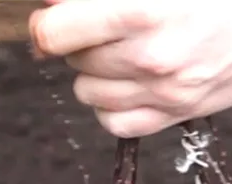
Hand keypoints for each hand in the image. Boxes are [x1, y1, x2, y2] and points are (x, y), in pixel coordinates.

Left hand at [29, 0, 231, 137]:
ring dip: (96, 72)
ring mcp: (167, 91)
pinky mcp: (184, 111)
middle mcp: (151, 57)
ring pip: (90, 94)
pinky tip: (130, 81)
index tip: (54, 17)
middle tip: (107, 21)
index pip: (54, 33)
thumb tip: (57, 6)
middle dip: (81, 40)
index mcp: (142, 11)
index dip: (47, 23)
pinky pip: (119, 124)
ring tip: (124, 48)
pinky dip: (113, 105)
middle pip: (74, 61)